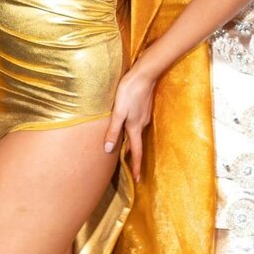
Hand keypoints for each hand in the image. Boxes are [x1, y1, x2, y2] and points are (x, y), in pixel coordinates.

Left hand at [103, 58, 158, 181]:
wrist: (145, 74)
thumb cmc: (129, 91)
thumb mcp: (118, 112)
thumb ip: (113, 130)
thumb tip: (108, 150)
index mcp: (135, 127)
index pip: (136, 152)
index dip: (136, 166)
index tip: (138, 180)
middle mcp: (141, 123)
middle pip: (136, 142)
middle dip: (133, 155)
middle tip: (129, 166)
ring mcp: (144, 115)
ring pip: (137, 132)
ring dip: (132, 141)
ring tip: (125, 147)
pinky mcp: (144, 107)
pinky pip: (138, 122)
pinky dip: (133, 128)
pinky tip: (127, 124)